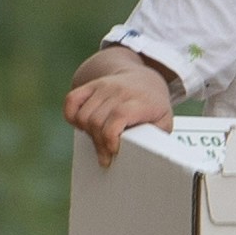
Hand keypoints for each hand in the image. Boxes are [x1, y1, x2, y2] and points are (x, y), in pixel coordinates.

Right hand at [63, 48, 175, 164]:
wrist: (144, 78)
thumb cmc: (154, 105)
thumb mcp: (164, 120)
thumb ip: (155, 137)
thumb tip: (145, 156)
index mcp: (140, 101)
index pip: (119, 115)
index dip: (111, 136)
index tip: (112, 151)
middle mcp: (120, 91)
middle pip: (97, 120)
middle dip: (99, 143)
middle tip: (105, 155)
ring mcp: (103, 86)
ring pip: (82, 115)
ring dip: (86, 133)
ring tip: (98, 139)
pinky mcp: (91, 85)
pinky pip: (71, 101)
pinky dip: (72, 117)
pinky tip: (83, 125)